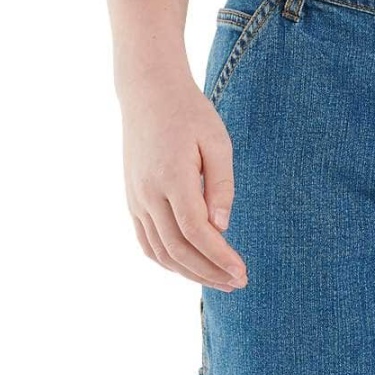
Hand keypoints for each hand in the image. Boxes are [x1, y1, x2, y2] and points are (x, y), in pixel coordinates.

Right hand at [119, 72, 245, 288]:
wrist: (148, 92)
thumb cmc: (190, 113)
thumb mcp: (217, 142)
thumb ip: (221, 186)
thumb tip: (222, 229)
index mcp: (172, 177)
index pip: (197, 232)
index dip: (220, 257)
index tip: (242, 272)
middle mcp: (149, 193)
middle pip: (179, 249)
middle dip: (210, 272)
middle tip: (238, 282)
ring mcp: (136, 199)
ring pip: (161, 252)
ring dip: (191, 273)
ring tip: (220, 280)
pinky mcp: (132, 200)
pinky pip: (147, 243)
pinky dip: (168, 262)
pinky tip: (191, 268)